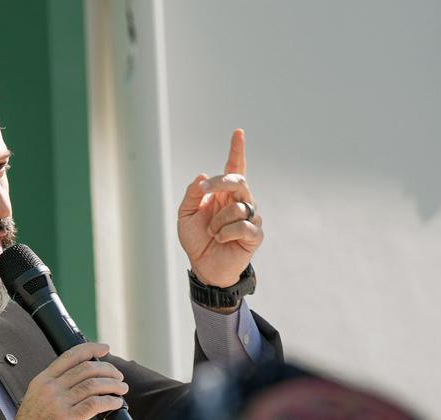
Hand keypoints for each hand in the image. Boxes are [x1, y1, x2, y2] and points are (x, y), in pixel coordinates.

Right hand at [5, 342, 128, 419]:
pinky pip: (95, 404)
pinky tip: (116, 403)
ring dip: (113, 385)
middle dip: (107, 369)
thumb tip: (79, 384)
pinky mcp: (68, 419)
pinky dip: (110, 401)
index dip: (90, 349)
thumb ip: (54, 390)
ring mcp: (59, 403)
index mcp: (42, 381)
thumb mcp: (36, 401)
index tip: (104, 348)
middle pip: (86, 368)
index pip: (69, 356)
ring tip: (121, 388)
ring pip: (93, 385)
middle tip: (118, 376)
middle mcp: (50, 388)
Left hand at [177, 129, 263, 287]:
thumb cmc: (197, 240)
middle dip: (220, 182)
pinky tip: (221, 239)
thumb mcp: (186, 215)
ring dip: (218, 221)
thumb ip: (193, 194)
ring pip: (236, 207)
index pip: (234, 168)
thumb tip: (203, 175)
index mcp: (224, 194)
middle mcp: (240, 201)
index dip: (237, 150)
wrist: (204, 267)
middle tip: (205, 191)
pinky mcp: (254, 234)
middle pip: (238, 180)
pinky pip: (242, 226)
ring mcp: (250, 217)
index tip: (238, 132)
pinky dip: (226, 232)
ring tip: (212, 233)